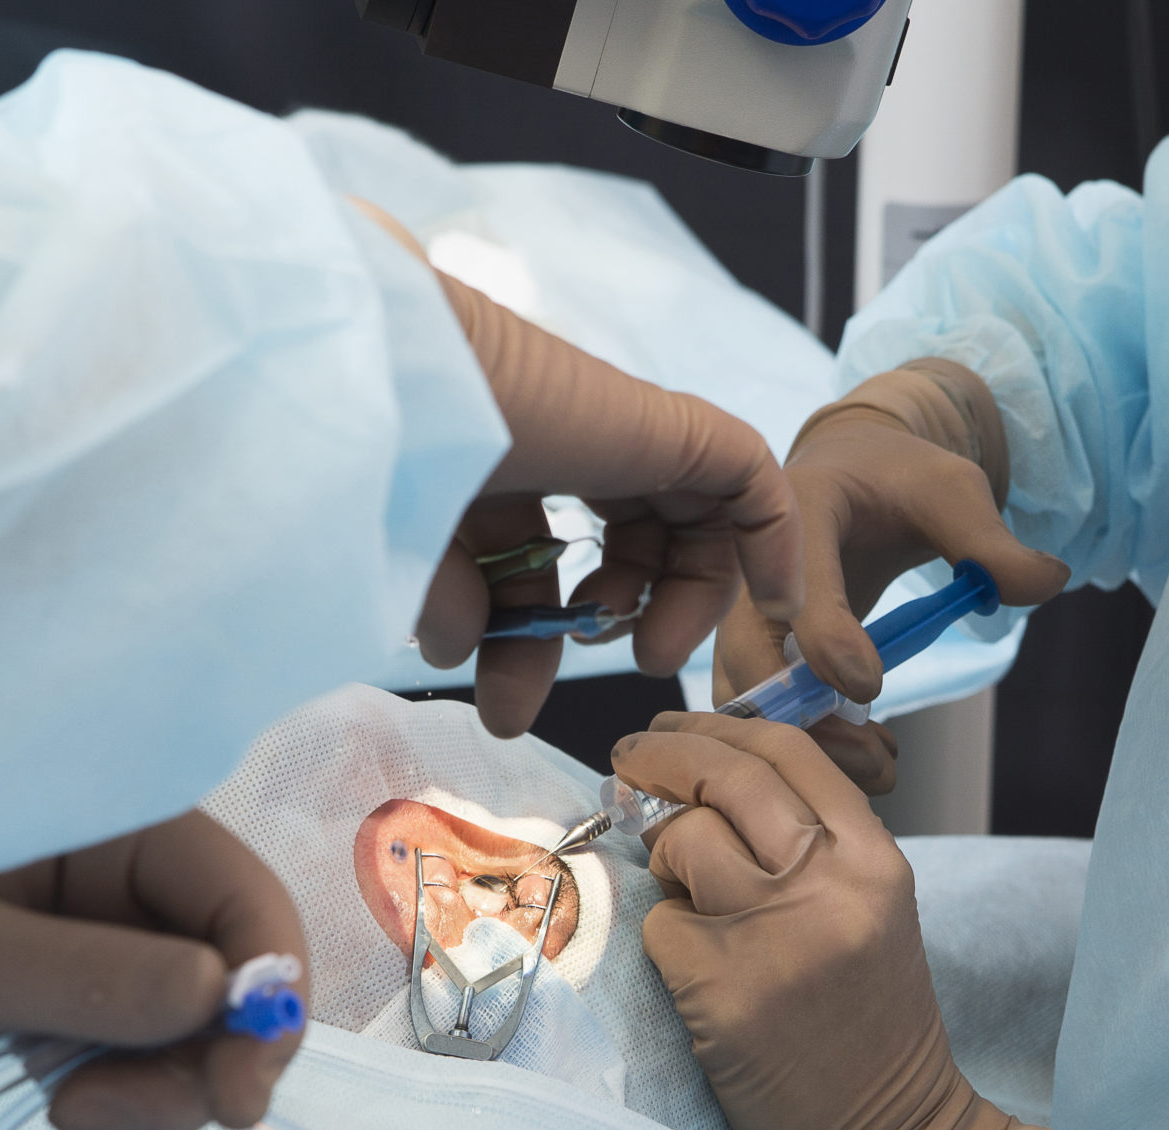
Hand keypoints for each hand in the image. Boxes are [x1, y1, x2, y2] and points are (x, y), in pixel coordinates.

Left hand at [0, 813, 307, 1129]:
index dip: (267, 995)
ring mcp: (93, 916)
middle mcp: (118, 853)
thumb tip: (232, 998)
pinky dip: (121, 1078)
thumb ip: (98, 982)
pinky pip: (136, 1030)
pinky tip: (59, 1096)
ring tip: (69, 1113)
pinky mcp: (62, 969)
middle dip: (208, 1053)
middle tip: (123, 1124)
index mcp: (106, 808)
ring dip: (162, 1079)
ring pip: (191, 1010)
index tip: (236, 1101)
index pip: (241, 892)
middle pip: (231, 960)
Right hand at [412, 268, 802, 738]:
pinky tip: (776, 606)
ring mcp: (620, 432)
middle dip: (614, 620)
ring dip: (683, 597)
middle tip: (603, 675)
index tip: (513, 697)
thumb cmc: (393, 470)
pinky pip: (749, 480)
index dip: (535, 625)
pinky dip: (771, 539)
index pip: (536, 550)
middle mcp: (564, 444)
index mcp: (496, 464)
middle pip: (621, 542)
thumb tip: (453, 651)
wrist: (408, 394)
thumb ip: (440, 602)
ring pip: (684, 518)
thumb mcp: (413, 557)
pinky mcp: (672, 427)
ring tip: (652, 656)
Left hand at [613, 712, 1168, 1129]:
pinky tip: (698, 972)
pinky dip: (666, 941)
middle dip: (663, 759)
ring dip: (666, 861)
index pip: (788, 750)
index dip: (717, 728)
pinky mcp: (723, 990)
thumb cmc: (869, 1018)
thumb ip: (809, 842)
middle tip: (629, 761)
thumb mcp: (868, 908)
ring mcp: (774, 937)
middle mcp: (830, 885)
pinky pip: (661, 927)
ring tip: (684, 892)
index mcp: (875, 859)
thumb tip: (706, 777)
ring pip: (683, 845)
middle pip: (726, 778)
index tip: (672, 731)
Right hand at [713, 358, 1068, 792]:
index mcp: (797, 513)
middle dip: (804, 717)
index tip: (874, 688)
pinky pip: (765, 706)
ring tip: (881, 766)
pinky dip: (810, 740)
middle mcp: (755, 568)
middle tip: (873, 754)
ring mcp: (750, 613)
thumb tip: (1047, 583)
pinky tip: (871, 748)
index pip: (794, 587)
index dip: (827, 645)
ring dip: (806, 743)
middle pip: (747, 656)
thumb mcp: (954, 491)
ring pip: (746, 696)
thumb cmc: (901, 480)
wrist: (856, 477)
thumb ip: (993, 540)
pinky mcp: (761, 648)